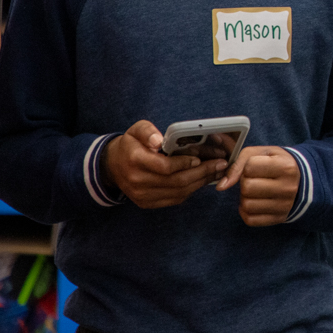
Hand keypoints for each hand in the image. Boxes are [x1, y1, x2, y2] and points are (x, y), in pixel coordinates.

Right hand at [102, 120, 226, 208]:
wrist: (112, 166)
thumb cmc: (130, 145)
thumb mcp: (136, 130)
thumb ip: (148, 131)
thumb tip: (159, 140)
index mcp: (135, 161)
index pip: (165, 167)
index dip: (184, 163)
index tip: (199, 158)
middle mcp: (137, 181)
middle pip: (175, 182)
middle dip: (201, 173)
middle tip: (220, 165)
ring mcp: (142, 195)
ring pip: (177, 193)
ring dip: (200, 183)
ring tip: (216, 172)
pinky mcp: (146, 203)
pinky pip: (173, 199)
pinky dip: (190, 190)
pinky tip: (201, 181)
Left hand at [217, 146, 299, 226]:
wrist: (303, 181)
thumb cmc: (278, 163)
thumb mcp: (263, 153)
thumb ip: (240, 163)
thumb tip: (222, 186)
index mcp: (285, 166)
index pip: (249, 167)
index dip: (248, 167)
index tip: (256, 167)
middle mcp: (287, 187)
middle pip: (247, 188)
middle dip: (245, 183)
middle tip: (254, 180)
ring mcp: (284, 205)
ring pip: (247, 205)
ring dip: (245, 198)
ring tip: (254, 192)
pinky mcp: (279, 218)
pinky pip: (250, 220)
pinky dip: (246, 211)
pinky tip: (254, 203)